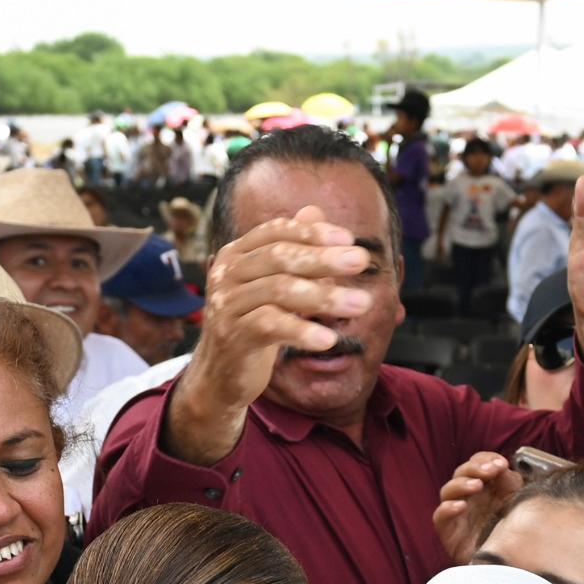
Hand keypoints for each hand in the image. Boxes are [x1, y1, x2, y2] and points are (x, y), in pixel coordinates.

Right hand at [165, 208, 370, 464]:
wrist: (221, 374)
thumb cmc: (253, 323)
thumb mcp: (275, 284)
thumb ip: (295, 250)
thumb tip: (315, 208)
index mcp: (236, 254)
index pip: (276, 232)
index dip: (312, 232)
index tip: (349, 238)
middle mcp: (227, 273)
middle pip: (279, 257)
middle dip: (324, 258)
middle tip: (361, 261)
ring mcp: (227, 304)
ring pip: (278, 290)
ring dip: (324, 297)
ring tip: (362, 303)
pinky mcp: (233, 335)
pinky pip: (271, 326)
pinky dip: (302, 331)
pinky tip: (329, 339)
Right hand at [434, 451, 520, 564]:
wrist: (513, 565)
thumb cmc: (513, 533)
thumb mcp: (516, 501)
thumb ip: (510, 481)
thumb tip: (502, 466)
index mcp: (485, 487)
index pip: (477, 463)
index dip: (485, 459)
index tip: (501, 464)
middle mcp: (469, 498)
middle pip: (461, 473)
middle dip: (475, 467)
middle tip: (491, 470)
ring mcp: (457, 514)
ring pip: (448, 490)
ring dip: (461, 484)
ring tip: (477, 485)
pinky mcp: (448, 532)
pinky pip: (439, 516)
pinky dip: (447, 508)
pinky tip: (461, 506)